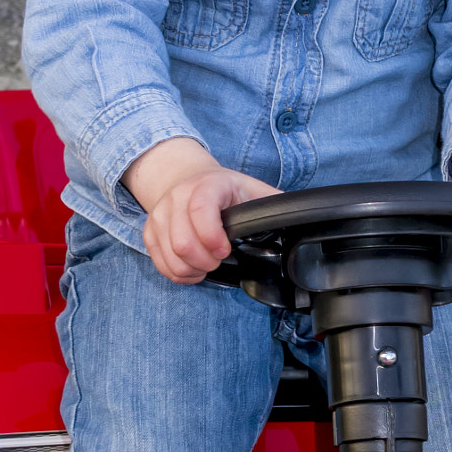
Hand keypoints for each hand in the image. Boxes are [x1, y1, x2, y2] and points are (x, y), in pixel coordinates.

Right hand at [125, 139, 278, 282]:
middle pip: (182, 242)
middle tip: (219, 259)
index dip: (212, 237)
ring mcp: (161, 213)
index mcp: (208, 184)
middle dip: (205, 261)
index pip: (200, 210)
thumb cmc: (225, 190)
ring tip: (207, 264)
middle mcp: (178, 196)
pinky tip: (193, 268)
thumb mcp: (252, 190)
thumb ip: (274, 206)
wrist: (187, 178)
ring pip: (170, 255)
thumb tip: (302, 220)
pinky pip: (159, 262)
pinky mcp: (150, 230)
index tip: (226, 250)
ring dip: (192, 269)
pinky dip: (178, 273)